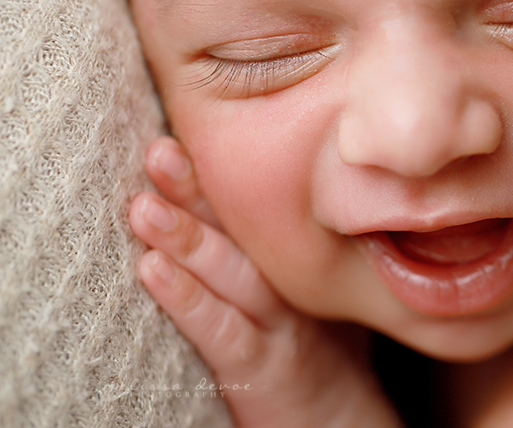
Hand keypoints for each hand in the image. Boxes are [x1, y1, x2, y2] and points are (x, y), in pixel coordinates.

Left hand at [130, 137, 402, 427]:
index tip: (174, 136)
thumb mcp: (306, 293)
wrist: (346, 422)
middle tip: (157, 151)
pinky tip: (153, 272)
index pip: (249, 213)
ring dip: (186, 236)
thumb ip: (278, 251)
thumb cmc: (320, 355)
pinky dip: (189, 301)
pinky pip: (224, 332)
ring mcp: (280, 326)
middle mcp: (288, 286)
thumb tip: (255, 203)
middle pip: (240, 231)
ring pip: (231, 273)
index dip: (212, 176)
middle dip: (195, 189)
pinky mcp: (266, 369)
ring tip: (143, 205)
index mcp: (292, 263)